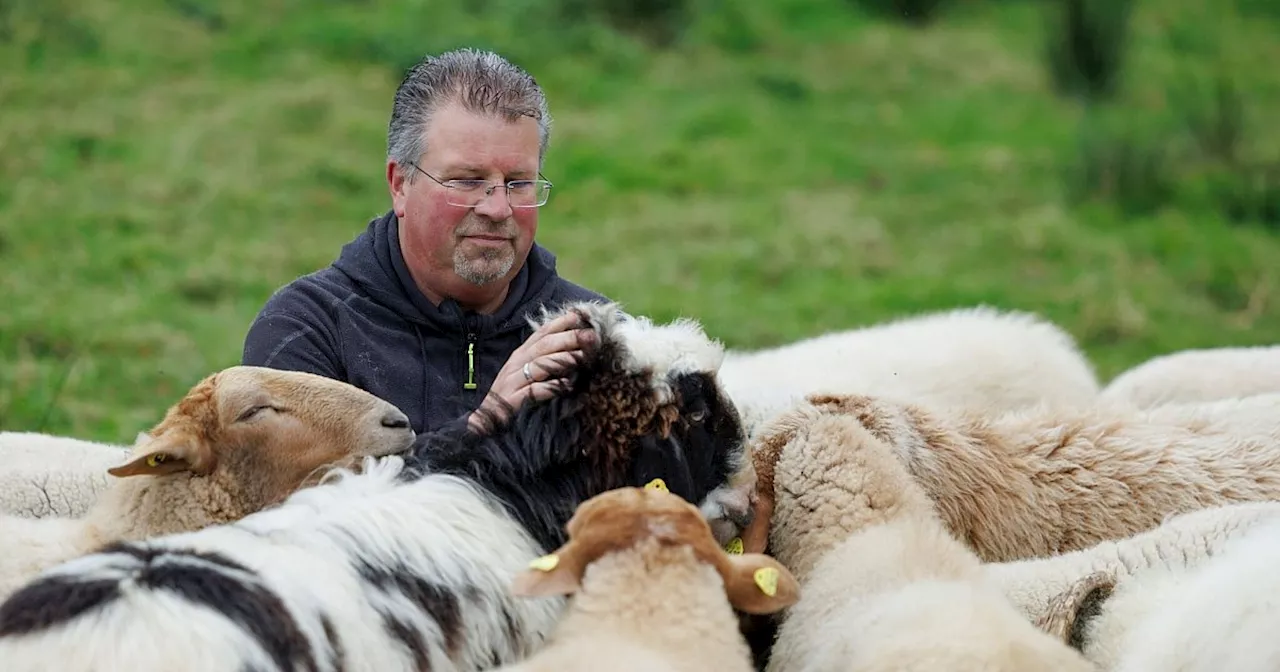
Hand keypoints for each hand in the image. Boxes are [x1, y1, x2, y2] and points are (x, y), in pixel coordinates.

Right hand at [469, 310, 596, 429]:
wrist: (485, 421)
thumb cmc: (511, 396)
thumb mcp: (526, 373)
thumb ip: (544, 361)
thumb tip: (572, 350)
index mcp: (520, 355)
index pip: (541, 334)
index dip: (559, 323)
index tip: (579, 316)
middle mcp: (516, 364)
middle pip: (544, 346)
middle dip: (567, 338)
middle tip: (590, 335)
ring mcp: (513, 382)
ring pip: (539, 365)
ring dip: (561, 358)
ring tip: (581, 356)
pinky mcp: (513, 401)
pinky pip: (533, 391)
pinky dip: (549, 387)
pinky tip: (565, 386)